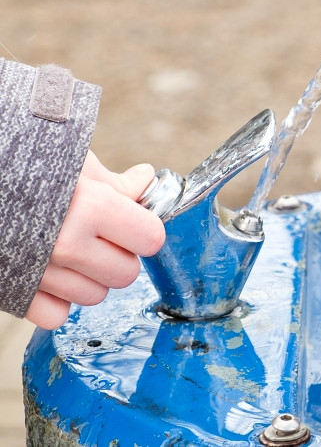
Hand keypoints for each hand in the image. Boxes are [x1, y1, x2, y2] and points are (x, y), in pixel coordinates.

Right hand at [25, 152, 165, 328]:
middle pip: (126, 273)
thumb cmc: (19, 164)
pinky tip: (47, 273)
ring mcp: (39, 272)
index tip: (133, 222)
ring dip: (88, 277)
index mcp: (90, 206)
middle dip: (118, 255)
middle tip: (98, 236)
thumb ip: (112, 182)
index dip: (144, 229)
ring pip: (94, 296)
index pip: (150, 238)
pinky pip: (56, 316)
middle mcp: (66, 244)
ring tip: (67, 250)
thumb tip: (145, 183)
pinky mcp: (12, 292)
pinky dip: (56, 299)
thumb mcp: (71, 161)